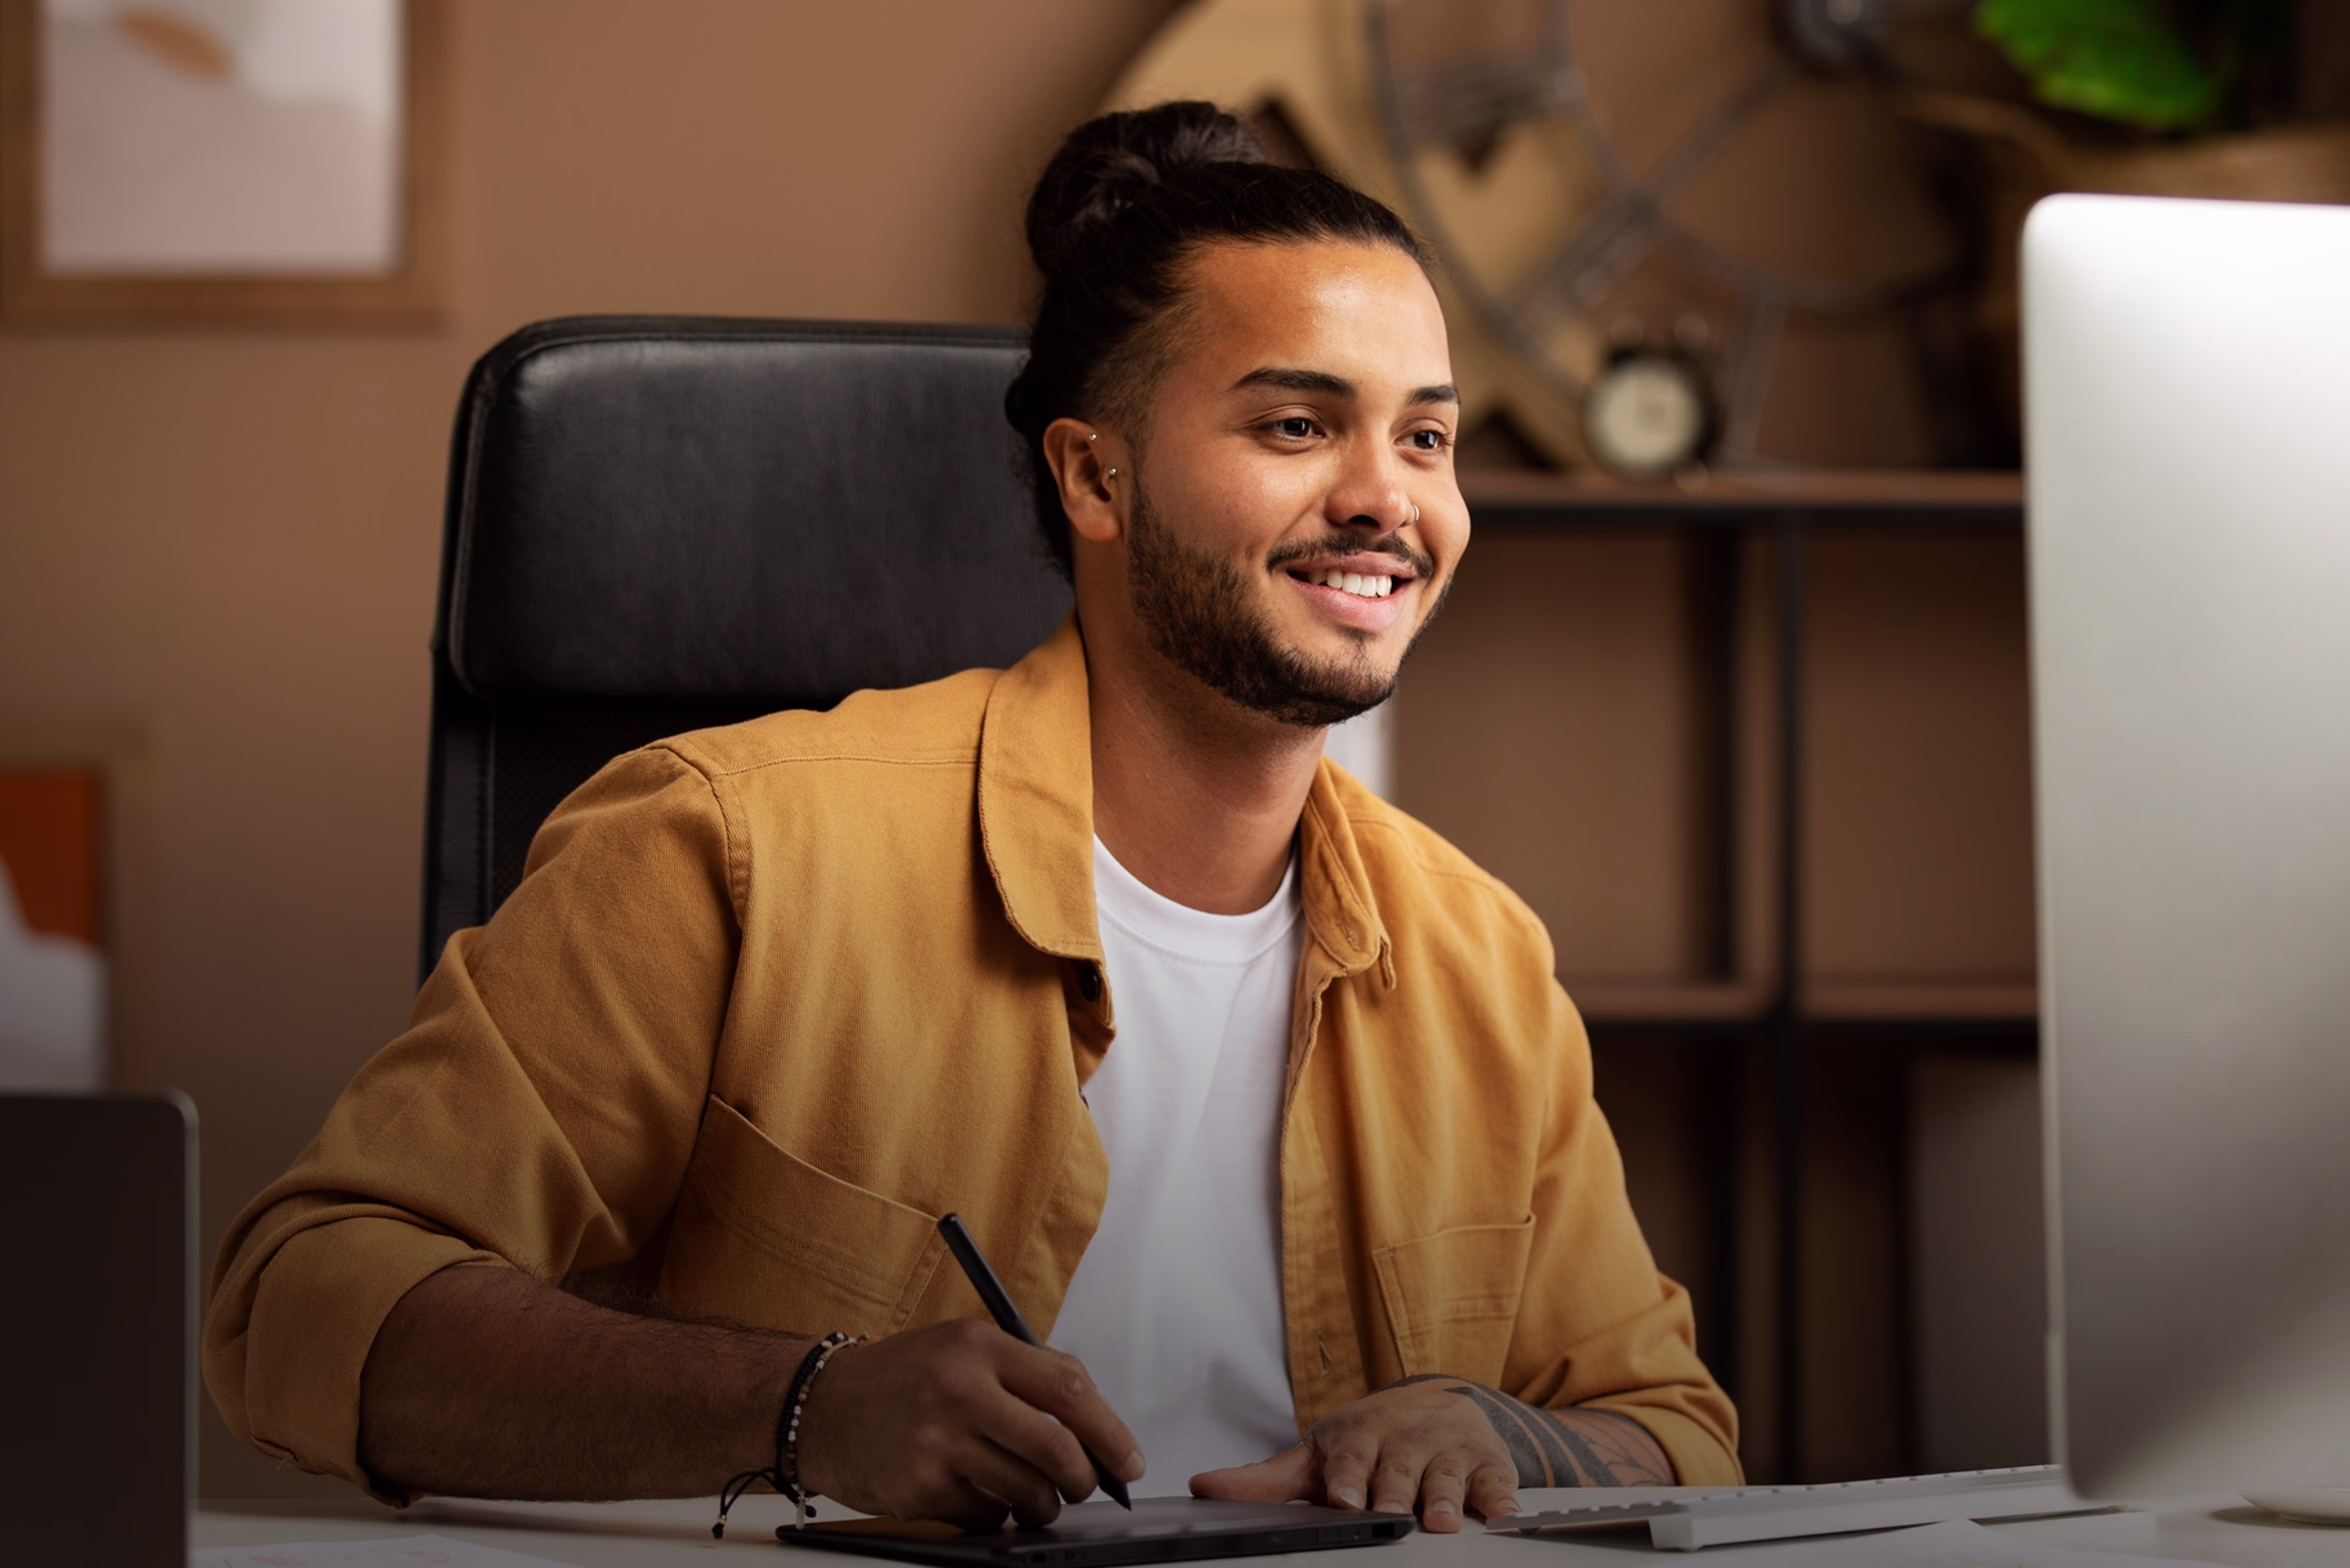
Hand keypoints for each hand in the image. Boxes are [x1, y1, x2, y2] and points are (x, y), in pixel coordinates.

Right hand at [794, 1318, 1144, 1529]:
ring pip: (1027, 1490)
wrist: (819, 1407)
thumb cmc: (900, 1377)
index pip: (1068, 1387)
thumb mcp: (961, 1346)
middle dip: (1085, 1478)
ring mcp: (937, 1441)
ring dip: (1045, 1504)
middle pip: (1056, 1447)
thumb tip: (1094, 1423)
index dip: (1109, 1429)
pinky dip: (998, 1515)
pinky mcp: (919, 1487)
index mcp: (978, 1346)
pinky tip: (984, 1496)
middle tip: (1087, 1486)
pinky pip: (986, 1514)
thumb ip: (1023, 1372)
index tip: (1127, 1458)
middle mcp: (958, 1389)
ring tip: (1037, 1497)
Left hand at [1190, 1376, 1671, 1532]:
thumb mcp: (1318, 1457)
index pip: (1349, 1457)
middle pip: (1398, 1470)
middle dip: (1394, 1491)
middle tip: (1391, 1513)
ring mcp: (1446, 1451)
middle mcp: (1402, 1438)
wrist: (1440, 1404)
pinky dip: (1498, 1496)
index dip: (1346, 1478)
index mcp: (1358, 1436)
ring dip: (1445, 1497)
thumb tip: (1202, 1487)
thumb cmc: (1371, 1439)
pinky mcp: (1487, 1465)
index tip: (1341, 1499)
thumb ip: (1266, 1481)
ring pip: (1445, 1476)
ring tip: (1442, 1520)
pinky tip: (1499, 1511)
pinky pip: (1496, 1482)